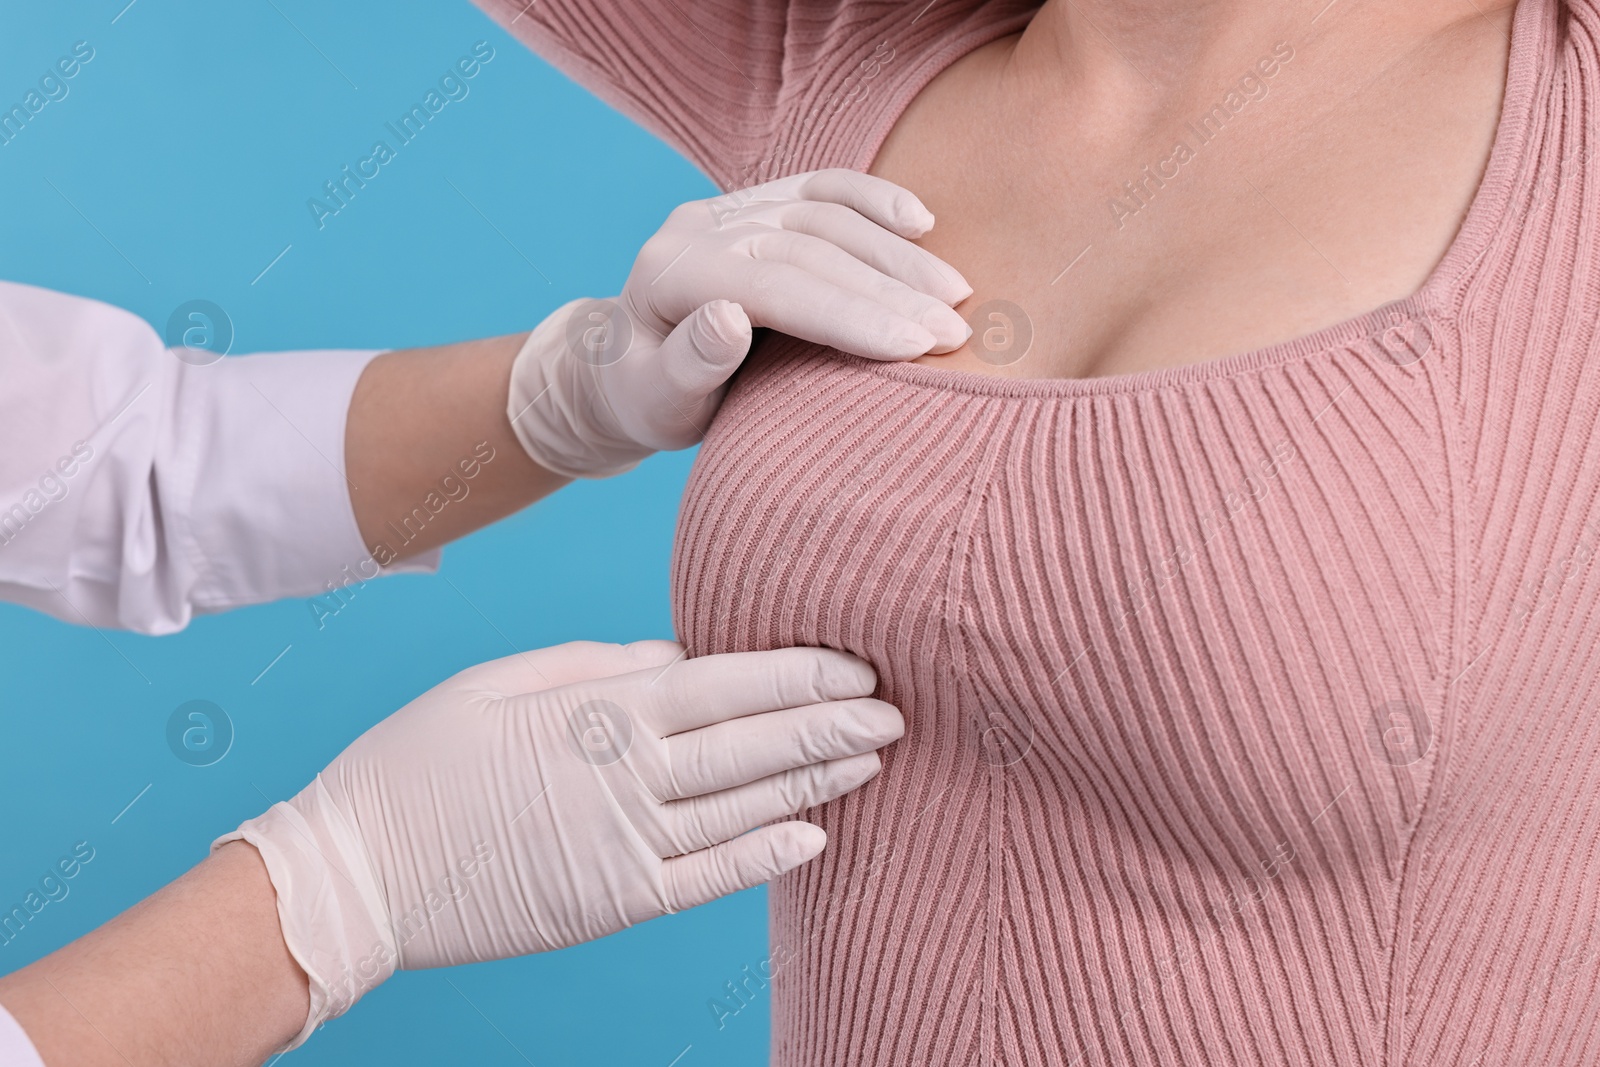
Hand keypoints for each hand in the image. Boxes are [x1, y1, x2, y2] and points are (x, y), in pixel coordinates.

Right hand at [217, 640, 902, 1050]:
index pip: (726, 683)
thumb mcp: (497, 682)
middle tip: (897, 711)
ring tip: (873, 760)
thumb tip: (677, 657)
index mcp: (599, 709)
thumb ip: (596, 664)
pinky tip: (815, 838)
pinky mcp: (612, 901)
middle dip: (831, 726)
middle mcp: (626, 774)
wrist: (355, 872)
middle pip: (753, 745)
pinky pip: (705, 878)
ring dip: (815, 783)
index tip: (857, 667)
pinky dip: (763, 857)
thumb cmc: (419, 761)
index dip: (799, 676)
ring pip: (743, 807)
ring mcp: (624, 843)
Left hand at [506, 168, 972, 477]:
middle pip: (808, 247)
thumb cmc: (647, 400)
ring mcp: (731, 209)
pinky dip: (874, 201)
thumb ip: (688, 365)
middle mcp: (700, 227)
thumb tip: (728, 318)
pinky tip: (923, 222)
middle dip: (888, 288)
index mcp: (667, 272)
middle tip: (955, 332)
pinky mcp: (759, 205)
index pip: (771, 285)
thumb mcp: (656, 403)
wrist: (625, 370)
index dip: (846, 313)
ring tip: (957, 296)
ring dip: (896, 253)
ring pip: (824, 214)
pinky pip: (823, 189)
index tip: (913, 346)